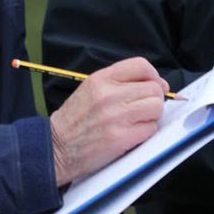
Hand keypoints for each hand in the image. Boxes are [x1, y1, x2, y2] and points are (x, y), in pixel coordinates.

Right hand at [48, 57, 166, 186]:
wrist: (56, 148)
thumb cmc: (74, 121)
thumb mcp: (90, 90)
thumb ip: (118, 83)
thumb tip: (156, 84)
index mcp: (101, 79)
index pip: (141, 66)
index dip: (154, 76)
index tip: (157, 86)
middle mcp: (109, 94)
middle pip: (153, 89)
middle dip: (154, 100)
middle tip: (143, 110)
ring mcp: (116, 116)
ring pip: (156, 108)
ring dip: (152, 117)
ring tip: (137, 122)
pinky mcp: (121, 137)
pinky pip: (150, 129)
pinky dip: (145, 133)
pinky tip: (131, 135)